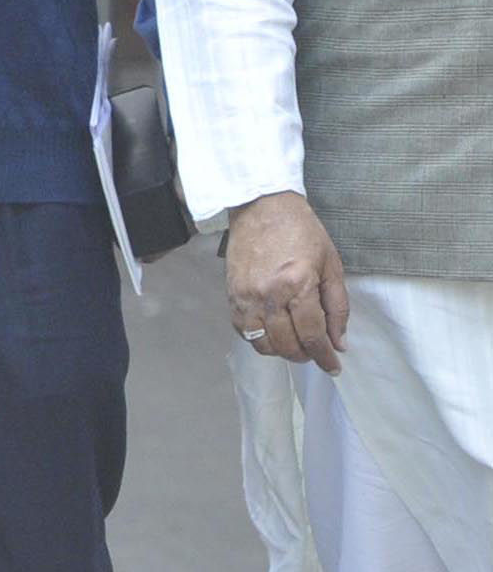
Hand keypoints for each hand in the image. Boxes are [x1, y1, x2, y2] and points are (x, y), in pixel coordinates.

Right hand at [225, 190, 348, 373]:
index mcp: (298, 285)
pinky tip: (271, 331)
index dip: (325, 357)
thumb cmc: (301, 230)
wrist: (261, 205)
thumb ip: (337, 307)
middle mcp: (269, 294)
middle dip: (305, 356)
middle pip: (287, 344)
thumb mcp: (331, 265)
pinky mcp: (231, 292)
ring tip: (293, 343)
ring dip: (280, 350)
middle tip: (315, 352)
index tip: (333, 366)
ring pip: (262, 342)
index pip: (313, 335)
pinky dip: (258, 338)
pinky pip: (242, 329)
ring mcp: (246, 295)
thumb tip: (339, 342)